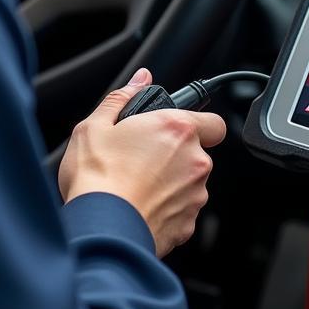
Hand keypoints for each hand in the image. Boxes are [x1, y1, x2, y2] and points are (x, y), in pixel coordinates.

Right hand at [59, 68, 226, 255]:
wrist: (100, 230)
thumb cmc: (97, 178)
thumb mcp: (95, 125)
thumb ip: (123, 97)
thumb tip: (140, 78)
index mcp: (178, 129)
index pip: (213, 122)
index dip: (198, 125)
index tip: (178, 130)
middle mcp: (195, 160)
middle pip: (197, 153)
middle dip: (175, 156)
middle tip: (141, 159)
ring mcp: (194, 195)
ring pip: (190, 184)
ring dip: (171, 183)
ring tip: (135, 186)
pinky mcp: (187, 225)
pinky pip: (181, 212)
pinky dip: (166, 210)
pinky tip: (139, 207)